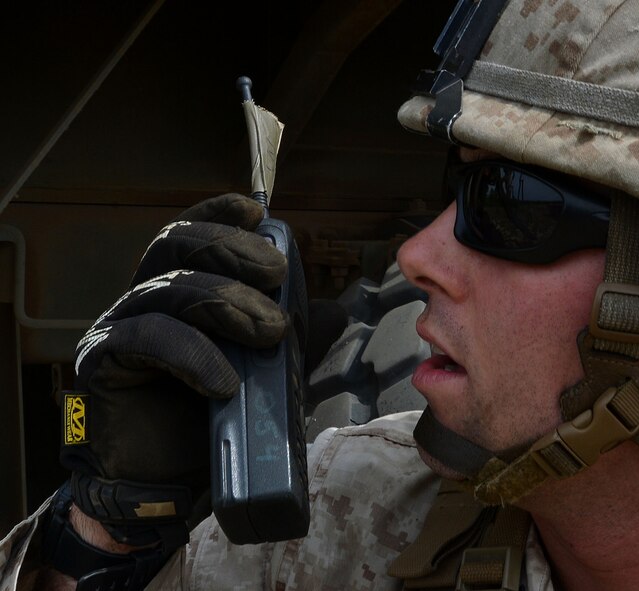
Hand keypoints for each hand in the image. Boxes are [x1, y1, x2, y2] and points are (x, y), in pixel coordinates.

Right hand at [60, 194, 288, 515]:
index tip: (259, 213)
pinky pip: (147, 339)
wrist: (170, 484)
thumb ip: (294, 338)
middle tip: (277, 274)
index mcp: (181, 289)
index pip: (193, 235)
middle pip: (176, 245)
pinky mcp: (104, 362)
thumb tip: (337, 310)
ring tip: (271, 333)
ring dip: (227, 303)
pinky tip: (224, 381)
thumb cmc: (213, 417)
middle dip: (232, 250)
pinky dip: (192, 354)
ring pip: (169, 289)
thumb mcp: (267, 370)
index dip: (220, 215)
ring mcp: (121, 325)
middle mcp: (146, 297)